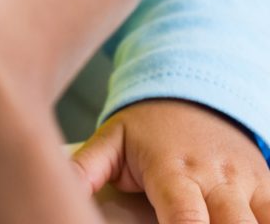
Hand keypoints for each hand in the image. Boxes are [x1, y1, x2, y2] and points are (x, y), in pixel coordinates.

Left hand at [74, 99, 269, 223]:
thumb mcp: (111, 140)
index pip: (185, 215)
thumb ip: (86, 169)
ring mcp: (248, 183)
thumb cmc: (147, 128)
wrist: (193, 96)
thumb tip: (58, 191)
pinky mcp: (268, 186)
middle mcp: (216, 178)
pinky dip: (268, 221)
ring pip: (263, 221)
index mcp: (173, 170)